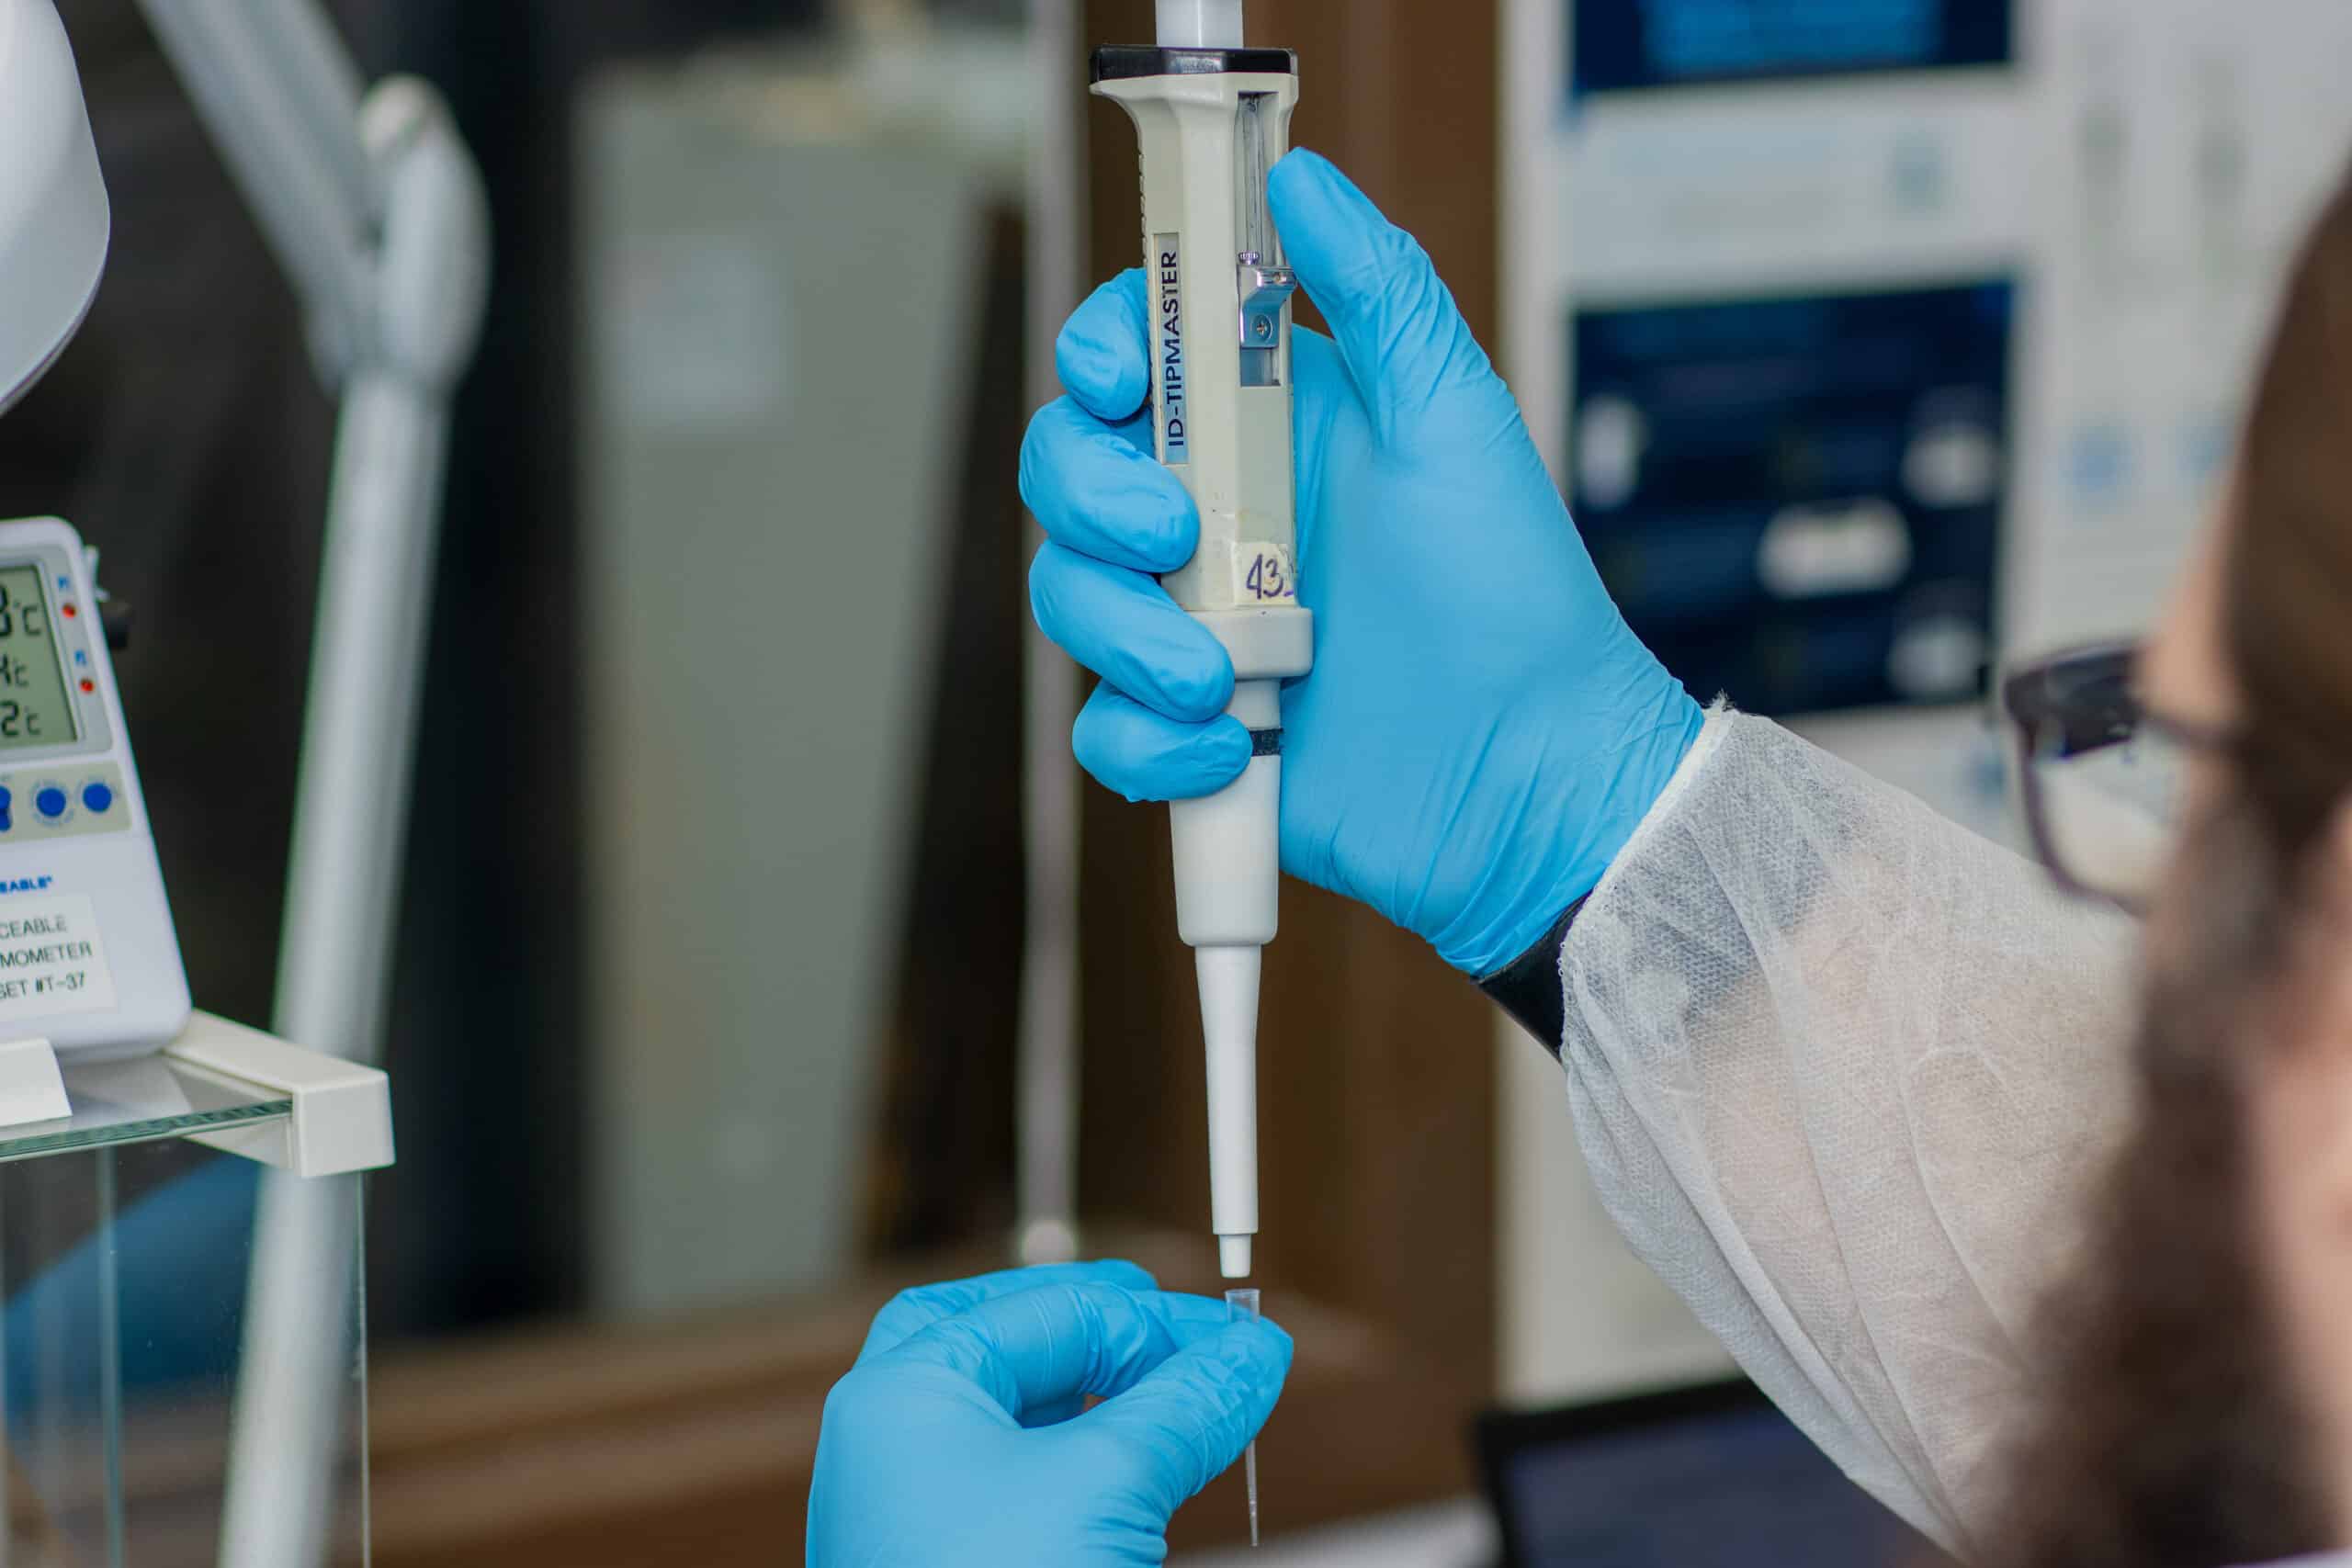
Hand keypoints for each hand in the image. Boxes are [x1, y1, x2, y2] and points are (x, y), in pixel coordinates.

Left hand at [807, 1261, 1291, 1565]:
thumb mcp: (1104, 1487)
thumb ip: (1184, 1407)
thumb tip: (1249, 1353)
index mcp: (908, 1390)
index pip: (1049, 1306)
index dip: (1156, 1318)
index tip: (1241, 1337)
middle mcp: (898, 1438)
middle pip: (1010, 1341)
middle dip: (1106, 1334)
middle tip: (1185, 1340)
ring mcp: (917, 1505)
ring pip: (1015, 1413)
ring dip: (1099, 1397)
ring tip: (1179, 1407)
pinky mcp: (952, 1562)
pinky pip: (1018, 1481)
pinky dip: (1081, 1459)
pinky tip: (1136, 1474)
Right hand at [1022, 151, 1702, 975]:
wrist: (1531, 781)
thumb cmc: (1511, 597)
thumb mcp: (1454, 420)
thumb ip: (1380, 290)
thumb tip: (1300, 174)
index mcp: (1266, 429)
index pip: (1131, 360)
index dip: (1098, 354)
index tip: (1120, 382)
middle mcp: (1215, 518)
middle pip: (1065, 471)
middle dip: (1092, 502)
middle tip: (1176, 541)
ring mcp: (1193, 623)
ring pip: (1067, 598)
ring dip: (1127, 639)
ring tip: (1228, 680)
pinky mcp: (1188, 729)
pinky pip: (1103, 729)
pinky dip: (1149, 741)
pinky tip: (1234, 746)